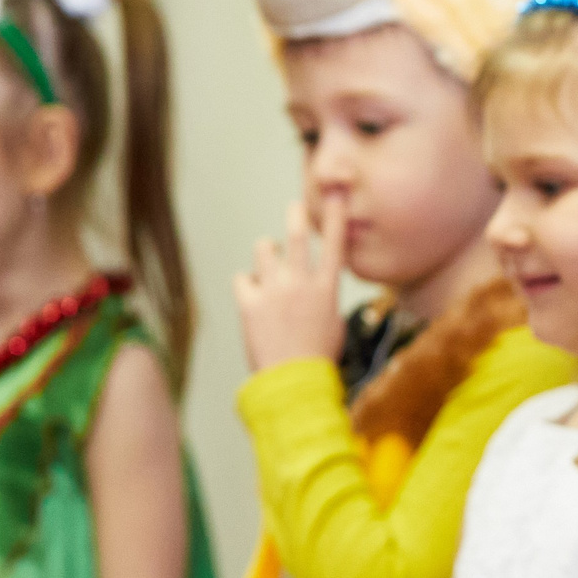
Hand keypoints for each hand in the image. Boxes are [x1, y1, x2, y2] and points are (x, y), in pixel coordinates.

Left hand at [233, 198, 348, 372]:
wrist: (294, 383)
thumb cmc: (318, 358)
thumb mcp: (333, 323)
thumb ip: (322, 298)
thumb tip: (312, 288)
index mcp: (325, 289)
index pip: (334, 245)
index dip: (335, 216)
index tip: (336, 194)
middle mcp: (300, 283)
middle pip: (296, 236)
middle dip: (296, 215)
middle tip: (295, 207)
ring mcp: (273, 291)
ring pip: (264, 249)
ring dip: (267, 254)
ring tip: (269, 268)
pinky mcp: (249, 303)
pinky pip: (242, 277)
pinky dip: (247, 284)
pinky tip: (253, 297)